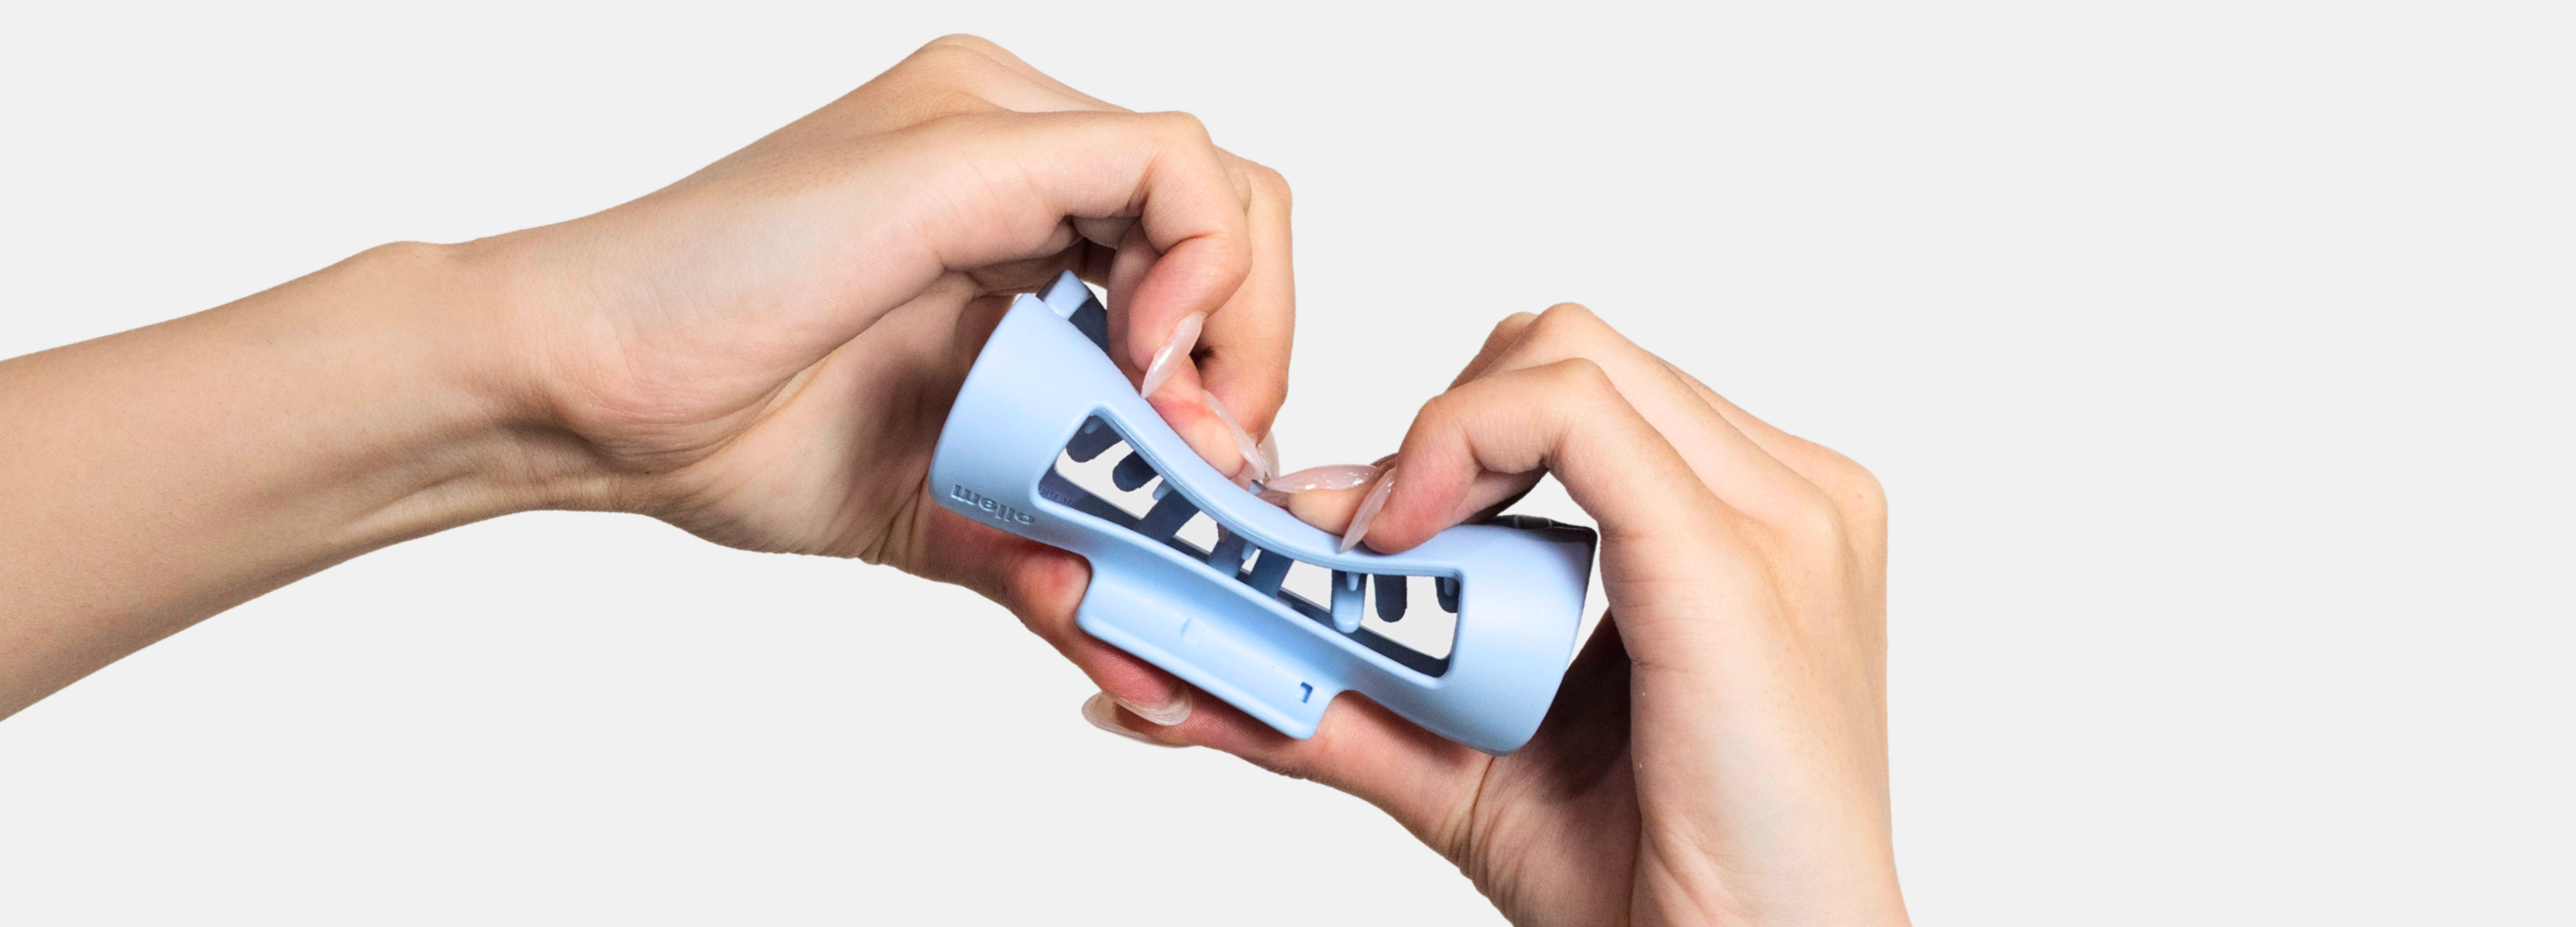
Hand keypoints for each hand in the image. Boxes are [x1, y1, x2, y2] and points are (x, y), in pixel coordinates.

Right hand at [0, 35, 1289, 719]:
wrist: (587, 399)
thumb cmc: (733, 430)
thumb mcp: (949, 509)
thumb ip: (1059, 556)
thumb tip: (1160, 652)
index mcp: (1009, 211)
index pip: (1197, 253)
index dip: (1236, 366)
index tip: (1198, 476)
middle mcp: (1014, 146)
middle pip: (1228, 218)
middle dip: (1254, 355)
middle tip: (1203, 464)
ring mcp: (994, 129)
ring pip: (1220, 190)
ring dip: (1237, 330)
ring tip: (1170, 431)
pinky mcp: (974, 145)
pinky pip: (1172, 170)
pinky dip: (1197, 280)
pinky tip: (1136, 370)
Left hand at [1076, 306, 1904, 925]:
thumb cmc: (1652, 888)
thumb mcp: (1468, 767)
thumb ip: (1351, 701)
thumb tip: (1180, 681)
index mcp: (1755, 527)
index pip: (1579, 398)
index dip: (1451, 438)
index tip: (1360, 530)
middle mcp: (1787, 498)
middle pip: (1567, 351)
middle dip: (1437, 425)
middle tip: (1355, 536)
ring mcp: (1778, 516)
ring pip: (1562, 353)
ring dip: (1435, 434)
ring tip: (1377, 547)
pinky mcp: (1733, 558)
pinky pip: (1571, 411)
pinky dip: (1457, 442)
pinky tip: (1399, 533)